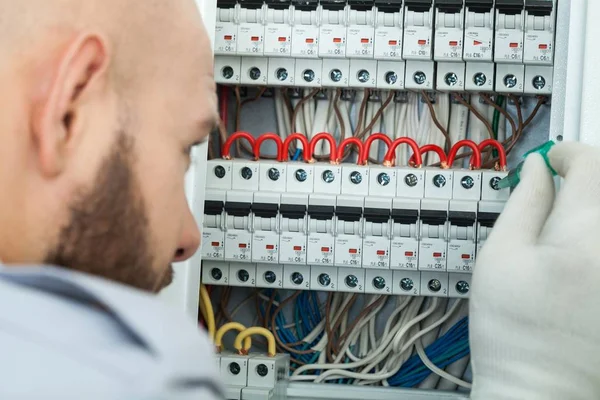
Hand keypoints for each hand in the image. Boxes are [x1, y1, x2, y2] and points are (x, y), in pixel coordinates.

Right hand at [470, 142, 599, 398]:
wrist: (541, 388)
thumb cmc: (510, 325)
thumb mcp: (500, 256)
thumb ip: (523, 203)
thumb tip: (538, 166)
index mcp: (584, 236)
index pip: (591, 166)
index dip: (569, 152)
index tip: (549, 160)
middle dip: (588, 176)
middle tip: (560, 186)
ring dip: (594, 205)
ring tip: (570, 218)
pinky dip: (594, 231)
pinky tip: (580, 247)